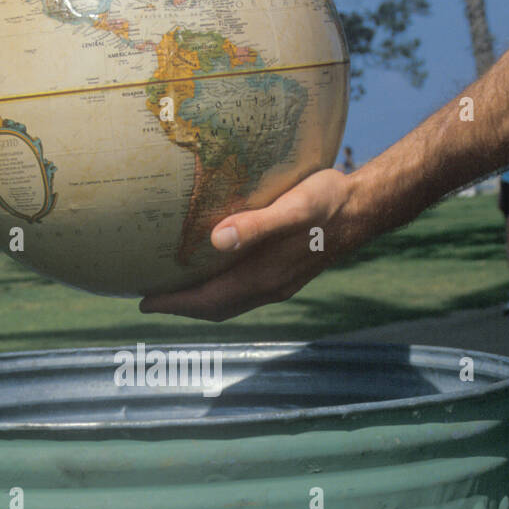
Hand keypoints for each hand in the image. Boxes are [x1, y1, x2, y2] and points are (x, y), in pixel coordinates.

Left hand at [139, 168, 370, 320]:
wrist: (365, 207)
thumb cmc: (328, 200)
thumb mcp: (293, 206)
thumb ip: (256, 225)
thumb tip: (216, 240)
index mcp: (265, 278)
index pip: (209, 301)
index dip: (175, 304)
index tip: (143, 302)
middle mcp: (270, 287)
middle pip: (216, 309)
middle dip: (182, 307)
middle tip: (150, 298)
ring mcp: (280, 283)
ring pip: (230, 302)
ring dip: (201, 301)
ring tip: (174, 289)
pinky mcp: (287, 273)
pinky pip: (243, 291)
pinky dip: (220, 289)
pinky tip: (214, 269)